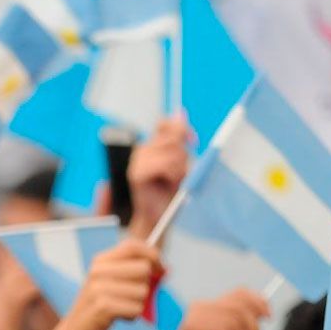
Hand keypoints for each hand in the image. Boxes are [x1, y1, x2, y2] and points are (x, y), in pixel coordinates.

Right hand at [59, 238, 160, 329]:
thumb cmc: (99, 307)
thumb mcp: (109, 282)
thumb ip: (131, 270)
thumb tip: (163, 268)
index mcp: (100, 260)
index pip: (133, 246)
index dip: (153, 254)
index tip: (161, 269)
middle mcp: (97, 271)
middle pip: (143, 268)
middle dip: (145, 285)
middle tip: (132, 296)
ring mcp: (98, 288)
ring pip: (143, 290)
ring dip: (138, 304)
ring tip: (121, 308)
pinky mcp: (102, 307)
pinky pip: (136, 308)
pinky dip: (132, 316)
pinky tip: (118, 318)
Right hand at [127, 117, 191, 240]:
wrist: (161, 217)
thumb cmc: (171, 192)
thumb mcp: (180, 161)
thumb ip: (178, 137)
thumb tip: (180, 112)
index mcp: (151, 145)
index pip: (165, 123)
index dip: (182, 129)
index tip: (193, 142)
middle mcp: (141, 150)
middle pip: (173, 138)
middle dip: (184, 156)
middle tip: (179, 174)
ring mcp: (136, 161)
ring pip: (171, 151)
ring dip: (179, 167)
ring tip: (173, 180)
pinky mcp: (137, 173)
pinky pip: (164, 164)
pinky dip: (172, 174)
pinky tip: (167, 183)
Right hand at [158, 289, 268, 329]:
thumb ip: (240, 326)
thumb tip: (263, 311)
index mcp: (207, 306)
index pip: (240, 292)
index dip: (258, 301)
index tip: (269, 316)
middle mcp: (200, 306)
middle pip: (241, 305)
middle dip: (253, 327)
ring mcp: (195, 315)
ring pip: (235, 320)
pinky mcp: (192, 328)